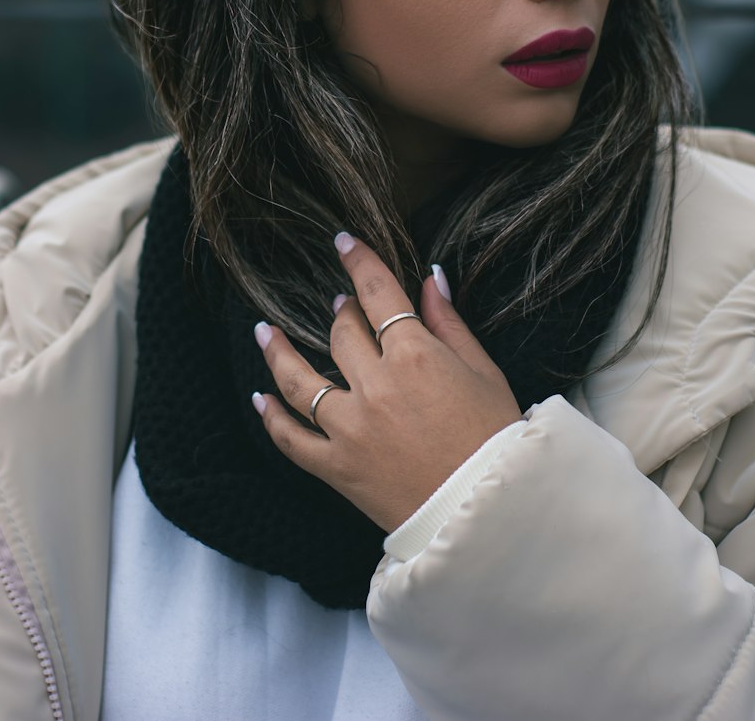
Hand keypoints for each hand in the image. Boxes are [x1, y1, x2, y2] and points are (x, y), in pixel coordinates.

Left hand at [252, 234, 522, 531]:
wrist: (486, 512)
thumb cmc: (494, 439)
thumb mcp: (482, 371)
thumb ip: (449, 322)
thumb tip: (430, 279)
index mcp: (414, 355)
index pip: (378, 293)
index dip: (359, 262)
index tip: (344, 242)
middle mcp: (375, 385)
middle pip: (342, 333)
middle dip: (340, 312)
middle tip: (339, 305)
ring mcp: (350, 427)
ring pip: (299, 381)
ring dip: (278, 352)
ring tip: (263, 332)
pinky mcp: (337, 468)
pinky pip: (292, 439)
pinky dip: (272, 418)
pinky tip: (260, 398)